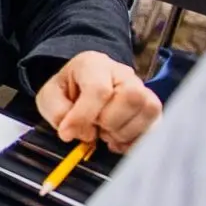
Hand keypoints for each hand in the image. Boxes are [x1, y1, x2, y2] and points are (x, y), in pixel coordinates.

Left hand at [34, 51, 161, 152]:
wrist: (82, 87)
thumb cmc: (67, 92)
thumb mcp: (49, 97)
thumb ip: (58, 112)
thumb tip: (77, 132)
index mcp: (94, 64)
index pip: (99, 89)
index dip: (83, 116)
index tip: (67, 133)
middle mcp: (123, 73)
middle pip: (132, 96)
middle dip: (108, 121)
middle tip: (93, 127)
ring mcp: (142, 89)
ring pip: (148, 111)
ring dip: (122, 132)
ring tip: (105, 133)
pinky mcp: (151, 108)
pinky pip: (156, 126)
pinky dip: (136, 140)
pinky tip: (118, 141)